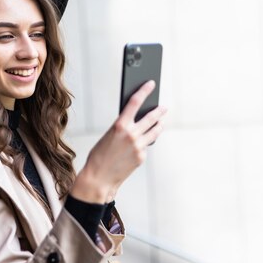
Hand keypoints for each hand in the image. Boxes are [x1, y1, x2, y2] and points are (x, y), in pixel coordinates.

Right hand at [70, 80, 166, 203]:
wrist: (99, 178)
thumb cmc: (99, 156)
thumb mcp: (108, 136)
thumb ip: (123, 128)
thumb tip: (137, 122)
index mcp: (120, 126)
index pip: (135, 102)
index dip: (144, 91)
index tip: (150, 84)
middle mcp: (132, 135)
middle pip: (151, 118)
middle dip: (159, 111)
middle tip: (163, 107)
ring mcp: (139, 147)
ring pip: (155, 132)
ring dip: (159, 125)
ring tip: (161, 122)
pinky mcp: (142, 157)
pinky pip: (146, 146)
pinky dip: (144, 144)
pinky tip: (140, 145)